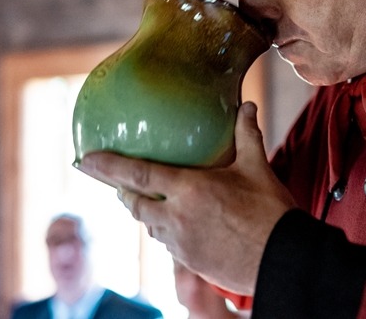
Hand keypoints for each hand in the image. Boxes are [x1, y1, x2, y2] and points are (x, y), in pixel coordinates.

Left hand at [76, 102, 296, 294]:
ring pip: (149, 225)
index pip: (137, 176)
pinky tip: (177, 223)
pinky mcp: (189, 260)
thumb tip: (246, 105)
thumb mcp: (257, 167)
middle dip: (121, 191)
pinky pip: (167, 242)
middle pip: (134, 204)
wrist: (280, 258)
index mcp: (189, 190)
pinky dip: (164, 228)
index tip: (85, 160)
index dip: (107, 167)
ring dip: (143, 211)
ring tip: (146, 200)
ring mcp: (180, 242)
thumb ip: (247, 134)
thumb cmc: (270, 212)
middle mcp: (176, 217)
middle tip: (117, 182)